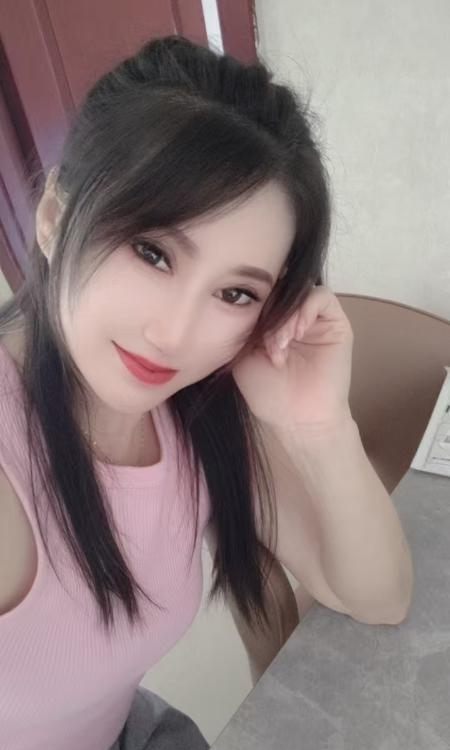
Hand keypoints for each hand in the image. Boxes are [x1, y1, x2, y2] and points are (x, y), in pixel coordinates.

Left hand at [232, 285, 354, 432]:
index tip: (243, 327)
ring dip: (285, 315)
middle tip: (263, 342)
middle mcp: (294, 316)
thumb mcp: (244, 352)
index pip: (262, 291)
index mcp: (270, 321)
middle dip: (268, 311)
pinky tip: (294, 334)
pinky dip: (304, 310)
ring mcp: (315, 318)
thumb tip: (249, 295)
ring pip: (299, 290)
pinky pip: (321, 296)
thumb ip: (246, 323)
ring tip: (278, 345)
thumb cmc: (268, 392)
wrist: (296, 418)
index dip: (252, 302)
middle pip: (280, 287)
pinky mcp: (336, 322)